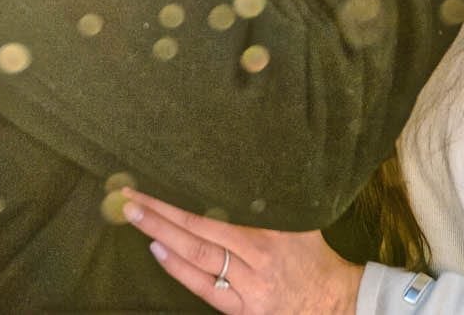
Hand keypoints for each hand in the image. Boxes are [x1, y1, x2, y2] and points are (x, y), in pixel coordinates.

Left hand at [122, 189, 361, 314]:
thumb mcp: (299, 219)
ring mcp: (249, 286)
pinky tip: (159, 251)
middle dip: (162, 212)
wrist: (332, 301)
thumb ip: (272, 198)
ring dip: (164, 237)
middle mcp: (258, 257)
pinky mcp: (244, 310)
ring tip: (137, 218)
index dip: (183, 198)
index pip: (218, 210)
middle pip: (201, 231)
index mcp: (273, 230)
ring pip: (199, 258)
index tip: (157, 179)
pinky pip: (206, 289)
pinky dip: (179, 270)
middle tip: (130, 196)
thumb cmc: (312, 254)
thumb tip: (242, 163)